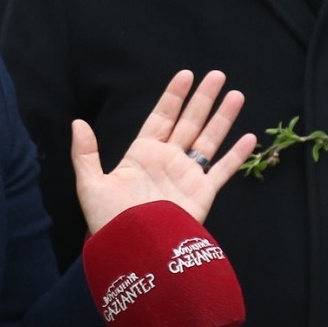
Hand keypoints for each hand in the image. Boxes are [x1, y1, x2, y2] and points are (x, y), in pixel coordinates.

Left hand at [71, 69, 254, 231]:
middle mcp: (168, 160)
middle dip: (203, 99)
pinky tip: (249, 137)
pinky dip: (236, 155)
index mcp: (142, 154)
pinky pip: (222, 170)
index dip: (173, 96)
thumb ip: (85, 153)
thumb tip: (77, 123)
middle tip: (217, 75)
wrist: (133, 251)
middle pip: (189, 122)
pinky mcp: (202, 193)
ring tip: (236, 95)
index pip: (161, 117)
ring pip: (209, 139)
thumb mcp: (90, 185)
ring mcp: (187, 176)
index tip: (186, 75)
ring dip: (223, 118)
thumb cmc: (109, 221)